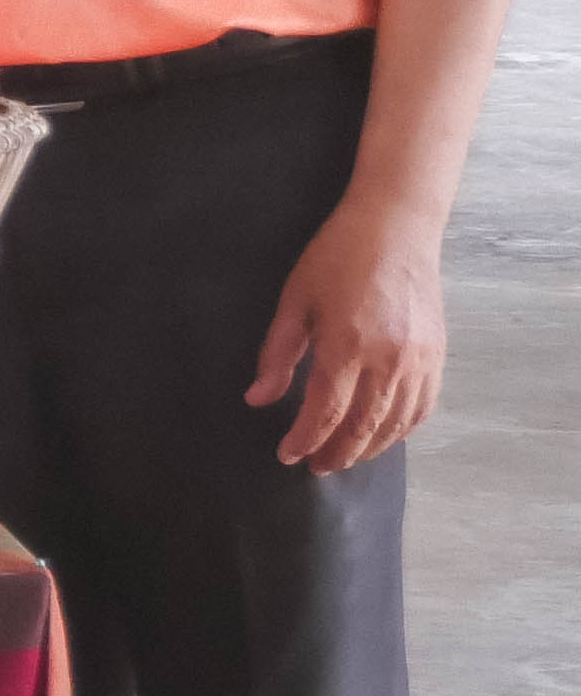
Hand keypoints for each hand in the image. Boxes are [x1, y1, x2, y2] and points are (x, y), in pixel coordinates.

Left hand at [251, 190, 448, 472]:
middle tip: (315, 466)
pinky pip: (422, 407)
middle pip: (364, 427)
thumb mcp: (294, 302)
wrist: (395, 229)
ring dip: (369, 448)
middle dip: (337, 453)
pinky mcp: (437, 356)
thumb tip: (257, 399)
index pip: (325, 413)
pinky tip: (382, 435)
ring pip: (396, 425)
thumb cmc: (336, 260)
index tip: (287, 455)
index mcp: (347, 347)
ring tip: (344, 457)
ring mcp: (419, 361)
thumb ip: (277, 355)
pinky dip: (401, 430)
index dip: (305, 440)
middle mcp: (389, 361)